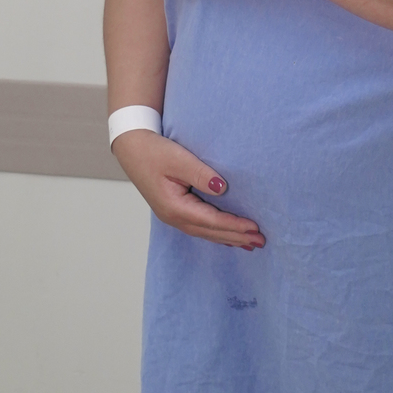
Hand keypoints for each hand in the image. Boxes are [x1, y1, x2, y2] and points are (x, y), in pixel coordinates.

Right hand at [112, 129, 264, 249]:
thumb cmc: (153, 152)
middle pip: (210, 232)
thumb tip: (222, 188)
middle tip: (261, 241)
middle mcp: (173, 217)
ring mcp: (172, 216)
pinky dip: (217, 233)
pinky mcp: (174, 211)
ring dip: (228, 238)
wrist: (132, 148)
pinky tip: (228, 238)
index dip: (234, 225)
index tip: (255, 228)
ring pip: (205, 233)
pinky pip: (200, 227)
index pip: (211, 220)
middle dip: (236, 237)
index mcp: (174, 207)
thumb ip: (201, 175)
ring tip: (250, 244)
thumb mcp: (179, 159)